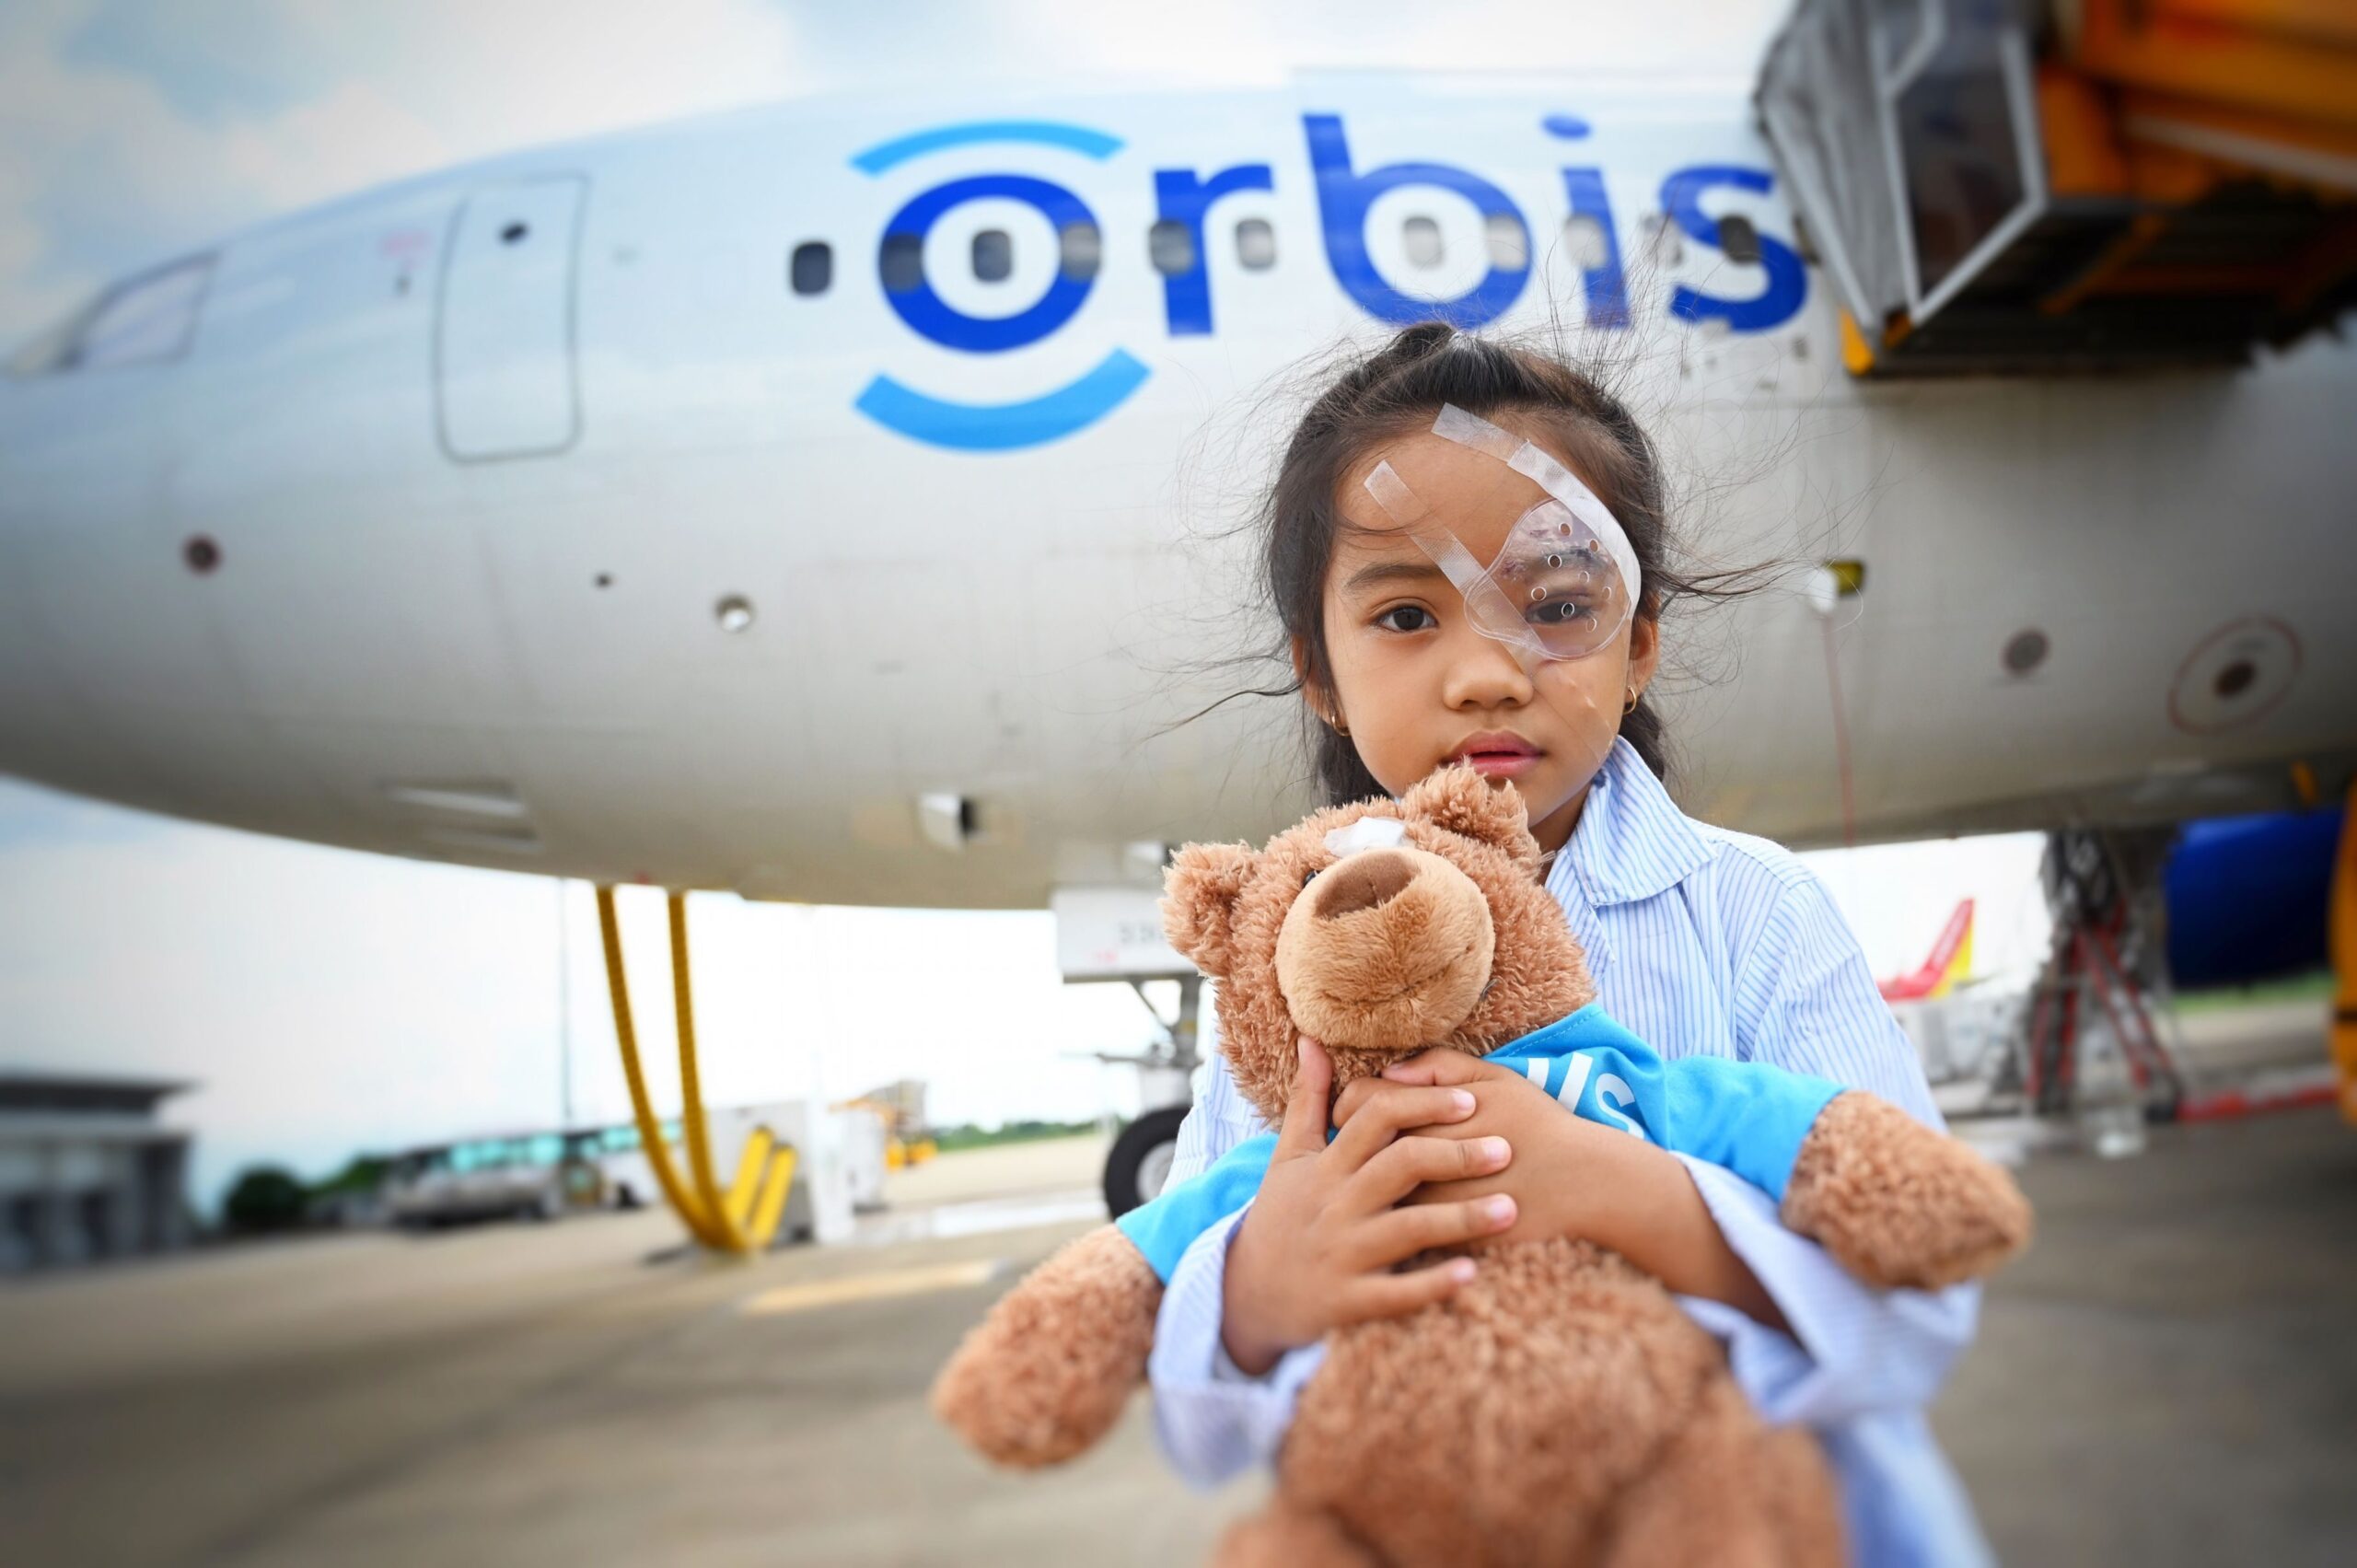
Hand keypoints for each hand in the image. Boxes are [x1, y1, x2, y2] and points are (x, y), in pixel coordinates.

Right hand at [1220, 1037, 1520, 1374]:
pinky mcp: (1349, 1301)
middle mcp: (1336, 1204)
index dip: (1423, 1104)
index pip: (1376, 1118)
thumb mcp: (1288, 1156)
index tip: (1470, 1101)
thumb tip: (1313, 1041)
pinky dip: (1434, 1283)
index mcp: (1326, 1165)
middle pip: (1401, 1166)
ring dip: (1461, 1218)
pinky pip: (1398, 1293)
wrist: (1249, 1295)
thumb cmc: (1281, 1217)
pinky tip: (1473, 1273)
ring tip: (1510, 1209)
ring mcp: (1343, 1254)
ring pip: (1408, 1228)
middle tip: (1507, 1149)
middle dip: (1456, 1155)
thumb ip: (1308, 1099)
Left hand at [1334, 1051, 1652, 1249]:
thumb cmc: (1538, 1126)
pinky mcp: (1443, 1237)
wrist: (1583, 1185)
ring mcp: (1430, 1200)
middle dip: (1347, 1143)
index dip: (1349, 1102)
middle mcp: (1422, 1155)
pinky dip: (1387, 1217)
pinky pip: (1398, 1227)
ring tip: (1364, 1179)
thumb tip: (1390, 1071)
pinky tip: (1390, 1211)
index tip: (1350, 1111)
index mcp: (1430, 1111)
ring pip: (1372, 1190)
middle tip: (1347, 1145)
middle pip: (1357, 1146)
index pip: (1362, 1101)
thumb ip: (1439, 1066)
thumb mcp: (1496, 1079)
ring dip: (1362, 1184)